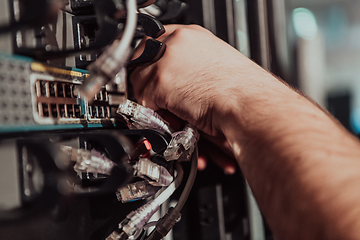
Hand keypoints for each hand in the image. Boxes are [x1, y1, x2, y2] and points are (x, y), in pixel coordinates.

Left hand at [130, 24, 256, 136]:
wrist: (249, 104)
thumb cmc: (241, 91)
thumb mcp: (213, 64)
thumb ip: (189, 63)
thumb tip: (175, 77)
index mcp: (191, 35)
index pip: (153, 43)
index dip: (151, 65)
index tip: (154, 77)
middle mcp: (177, 41)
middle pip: (140, 59)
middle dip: (147, 81)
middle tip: (162, 97)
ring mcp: (166, 59)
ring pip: (139, 82)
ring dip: (153, 100)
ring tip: (176, 109)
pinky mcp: (161, 80)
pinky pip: (143, 101)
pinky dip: (157, 113)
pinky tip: (178, 115)